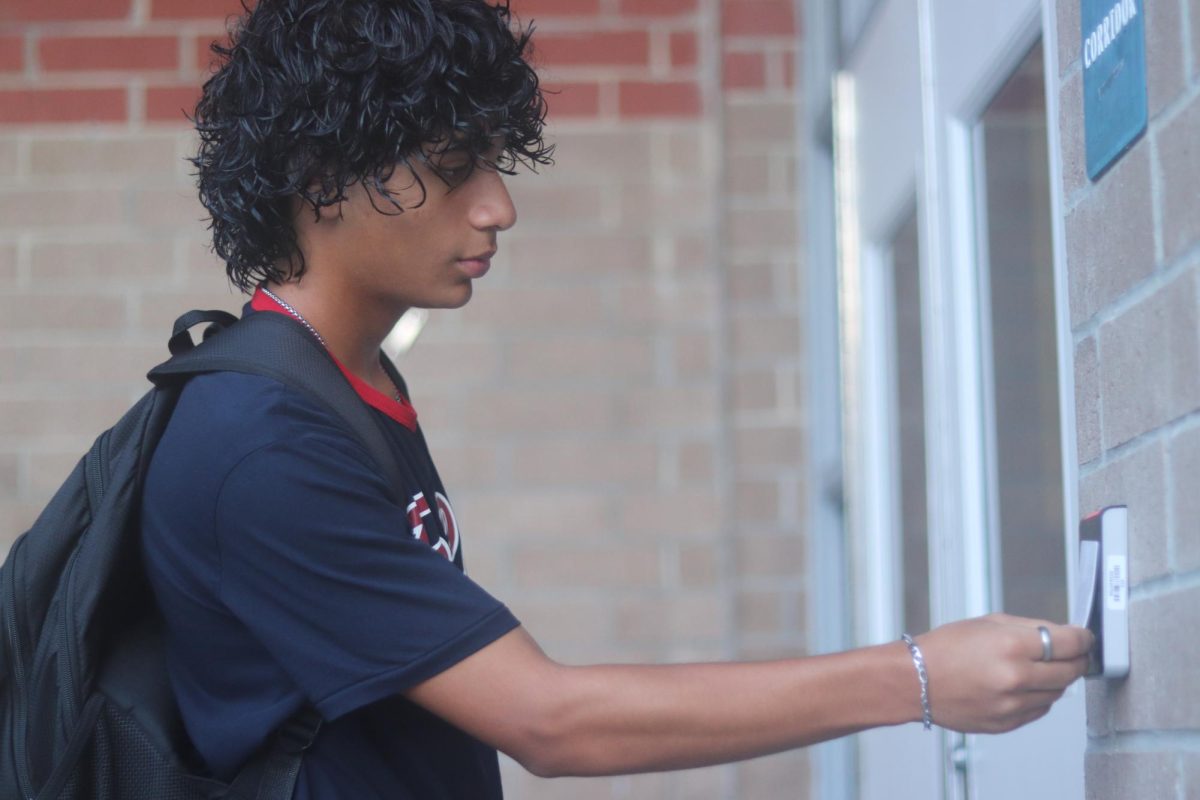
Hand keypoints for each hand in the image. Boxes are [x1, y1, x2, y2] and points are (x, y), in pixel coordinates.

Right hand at [914, 613, 1092, 733]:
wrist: (914, 681)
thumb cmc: (944, 649)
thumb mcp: (987, 623)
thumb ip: (1030, 628)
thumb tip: (1065, 634)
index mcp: (1011, 646)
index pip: (1070, 643)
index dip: (1084, 638)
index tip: (1086, 637)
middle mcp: (1016, 678)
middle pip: (1071, 670)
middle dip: (1077, 659)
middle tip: (1073, 652)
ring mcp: (1013, 705)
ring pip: (1058, 693)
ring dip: (1055, 678)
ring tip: (1035, 667)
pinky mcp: (1008, 723)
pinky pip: (1040, 709)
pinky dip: (1038, 696)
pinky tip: (1021, 685)